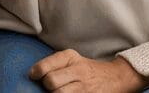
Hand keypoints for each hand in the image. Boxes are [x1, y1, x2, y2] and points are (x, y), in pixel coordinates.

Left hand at [29, 50, 148, 91]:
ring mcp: (84, 87)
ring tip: (60, 91)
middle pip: (51, 81)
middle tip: (50, 87)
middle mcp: (78, 70)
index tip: (34, 76)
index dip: (37, 72)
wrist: (116, 77)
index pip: (47, 65)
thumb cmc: (88, 70)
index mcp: (71, 58)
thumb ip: (54, 64)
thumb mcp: (73, 60)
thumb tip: (32, 75)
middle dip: (47, 86)